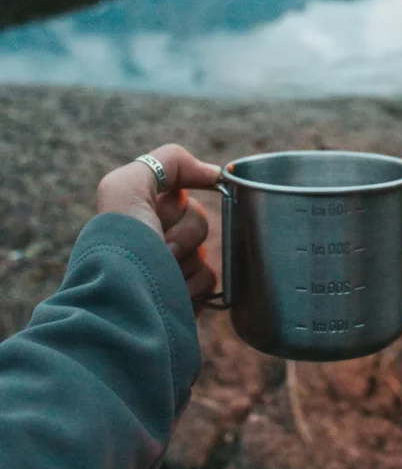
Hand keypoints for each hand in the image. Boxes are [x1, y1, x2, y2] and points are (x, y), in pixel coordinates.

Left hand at [97, 144, 221, 311]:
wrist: (124, 307)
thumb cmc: (122, 244)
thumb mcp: (127, 185)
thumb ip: (168, 161)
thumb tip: (214, 173)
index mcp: (139, 212)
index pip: (180, 193)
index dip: (179, 202)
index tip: (173, 206)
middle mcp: (154, 238)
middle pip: (198, 219)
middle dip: (185, 232)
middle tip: (162, 245)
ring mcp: (170, 269)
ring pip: (205, 250)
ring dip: (188, 261)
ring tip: (163, 273)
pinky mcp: (184, 297)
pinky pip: (210, 280)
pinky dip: (195, 285)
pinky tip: (175, 292)